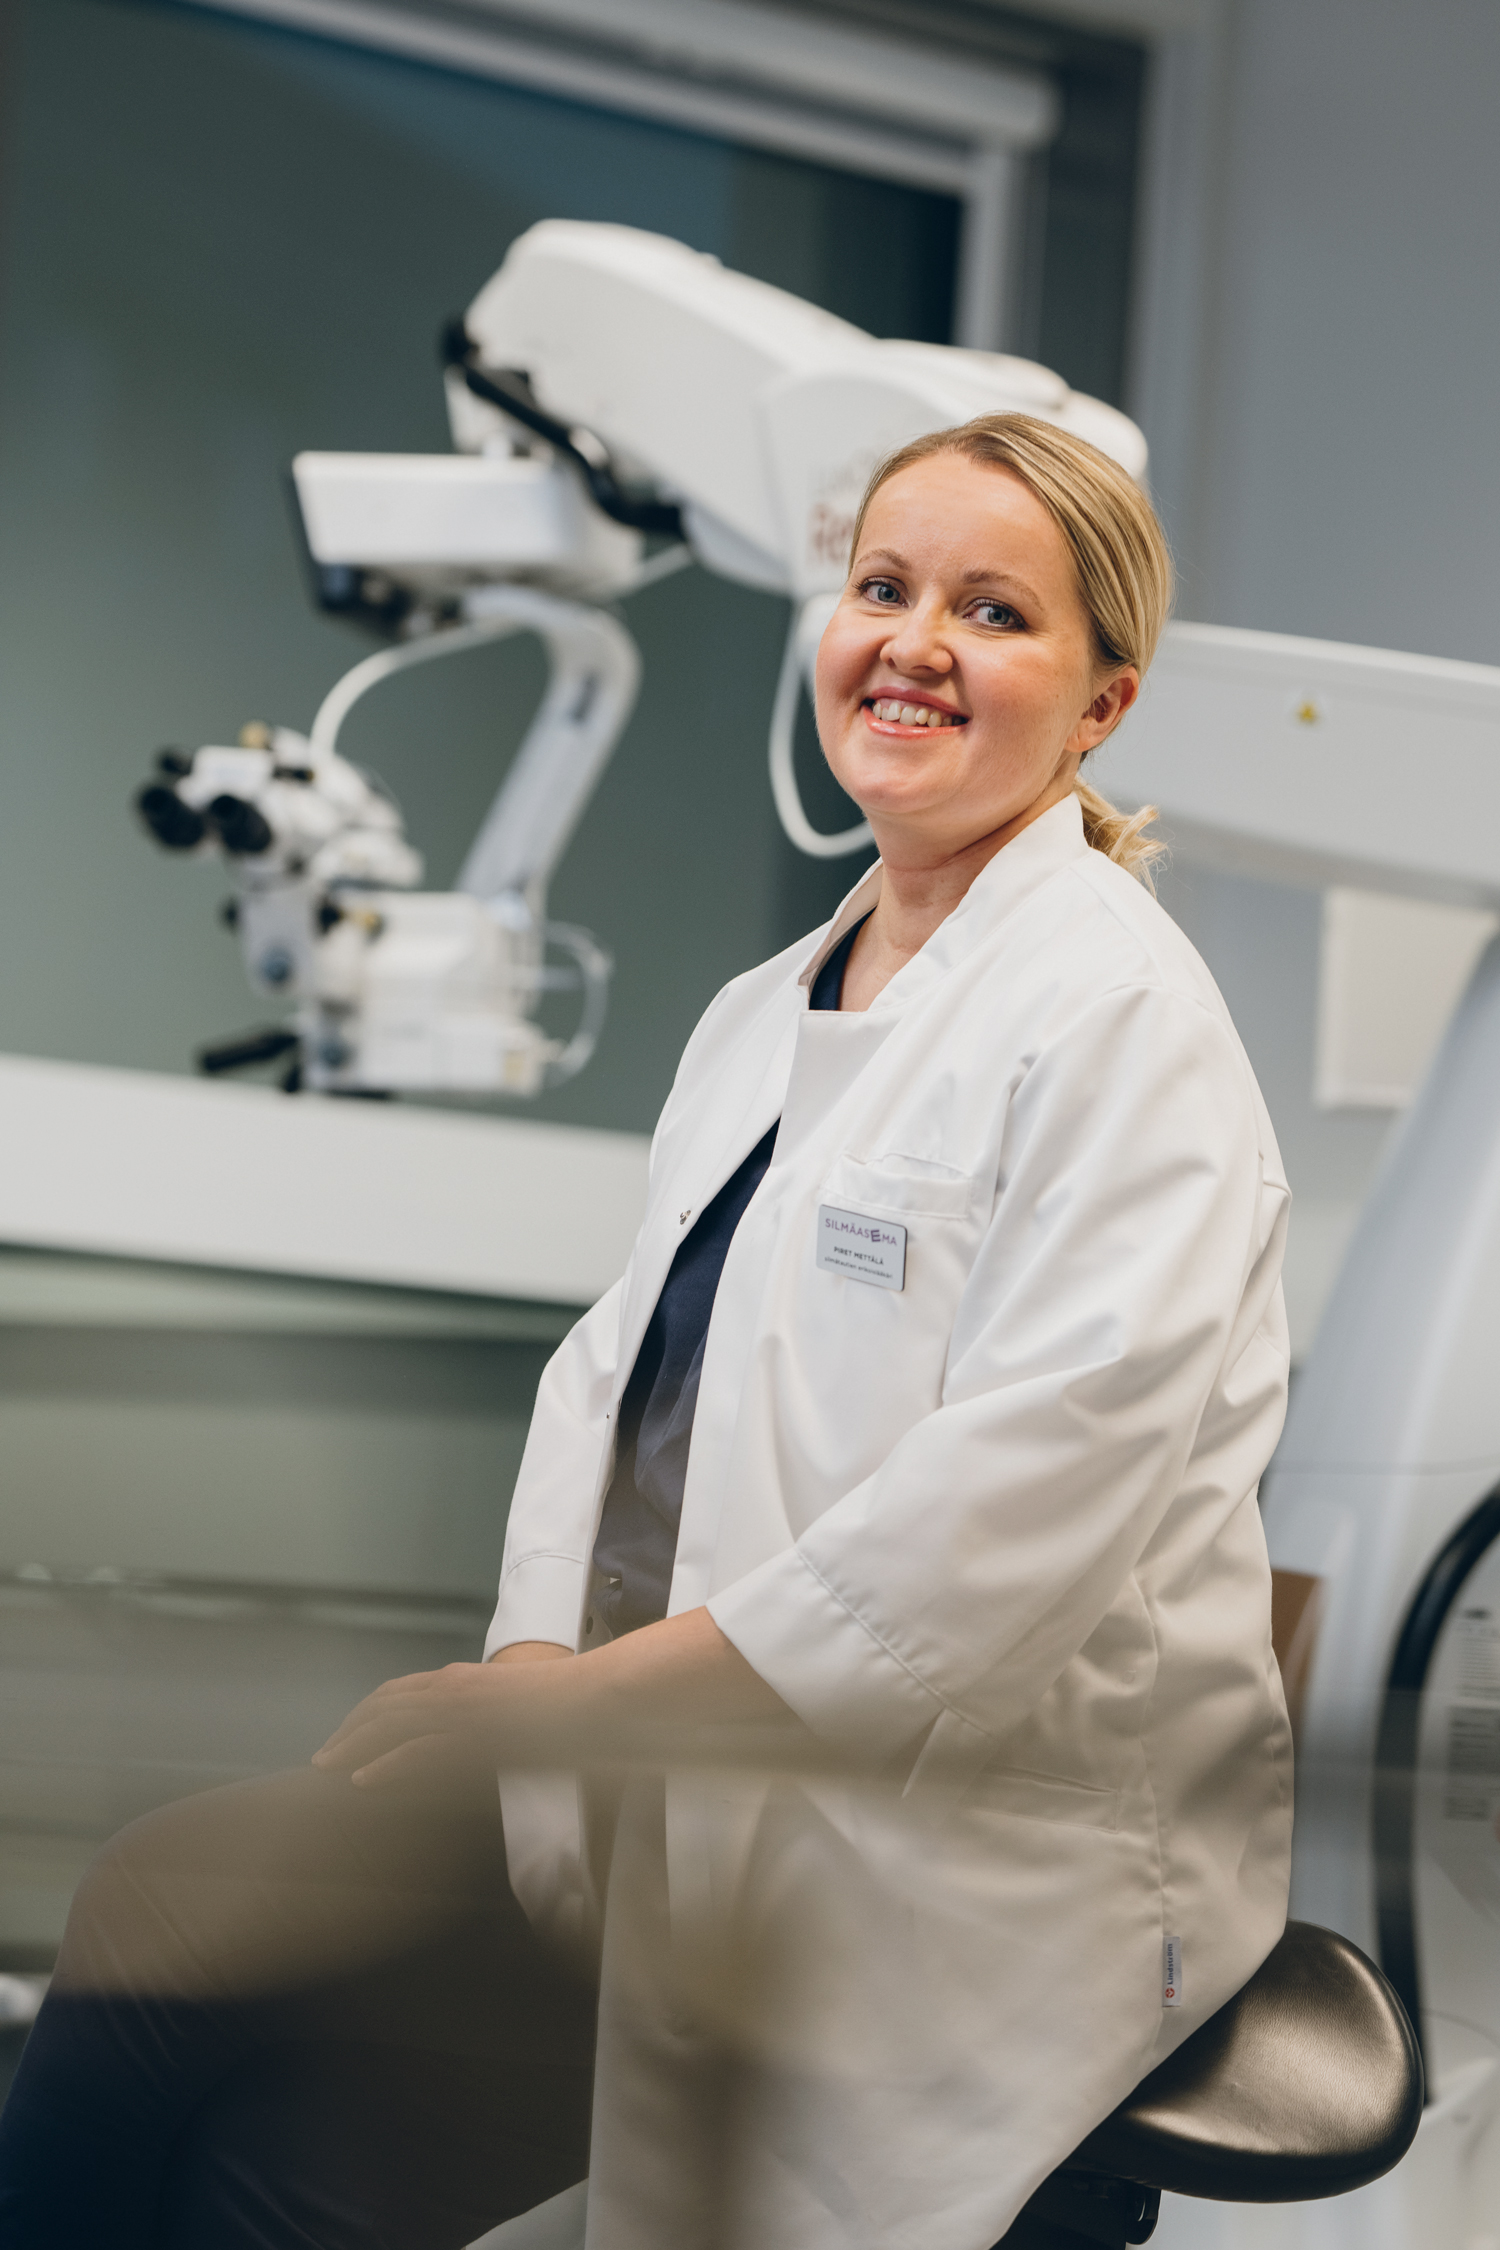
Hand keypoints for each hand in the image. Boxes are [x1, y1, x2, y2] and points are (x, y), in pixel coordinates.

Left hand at [313, 1656, 585, 1788]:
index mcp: (463, 1679)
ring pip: (391, 1724)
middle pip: (385, 1705)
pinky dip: (385, 1765)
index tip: (348, 1734)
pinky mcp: (474, 1734)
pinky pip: (418, 1750)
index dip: (368, 1713)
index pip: (401, 1692)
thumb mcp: (515, 1708)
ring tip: (328, 1767)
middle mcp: (454, 1687)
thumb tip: (473, 1744)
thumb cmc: (568, 1705)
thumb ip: (486, 1721)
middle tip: (324, 1756)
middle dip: (349, 1730)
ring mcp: (462, 1710)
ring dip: (353, 1746)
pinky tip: (363, 1781)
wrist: (598, 1698)